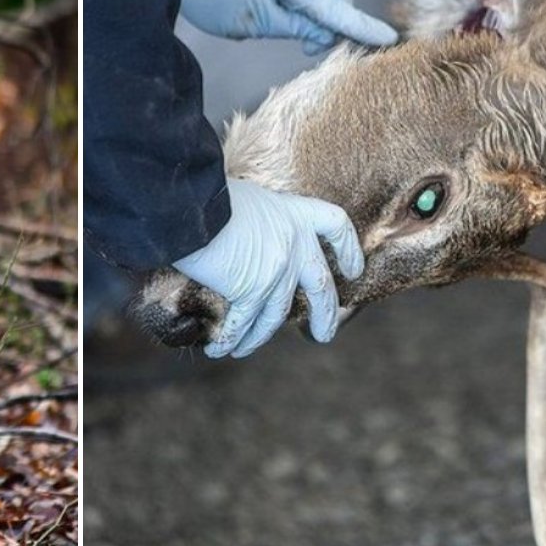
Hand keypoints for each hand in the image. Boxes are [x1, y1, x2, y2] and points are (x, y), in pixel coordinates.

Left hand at [169, 0, 397, 51]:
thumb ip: (294, 27)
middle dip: (334, 20)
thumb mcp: (251, 21)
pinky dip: (306, 1)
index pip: (332, 3)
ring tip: (295, 33)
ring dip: (319, 12)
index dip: (358, 24)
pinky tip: (287, 16)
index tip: (386, 37)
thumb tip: (326, 36)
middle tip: (309, 47)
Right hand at [173, 179, 363, 357]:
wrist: (192, 204)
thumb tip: (243, 240)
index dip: (347, 248)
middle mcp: (294, 244)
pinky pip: (243, 323)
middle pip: (320, 284)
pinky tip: (220, 349)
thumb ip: (259, 223)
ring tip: (245, 351)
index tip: (353, 270)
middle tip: (325, 334)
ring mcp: (277, 270)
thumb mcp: (246, 200)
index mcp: (294, 213)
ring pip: (275, 315)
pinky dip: (230, 339)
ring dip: (259, 338)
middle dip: (325, 314)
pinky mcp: (252, 291)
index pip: (334, 225)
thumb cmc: (207, 195)